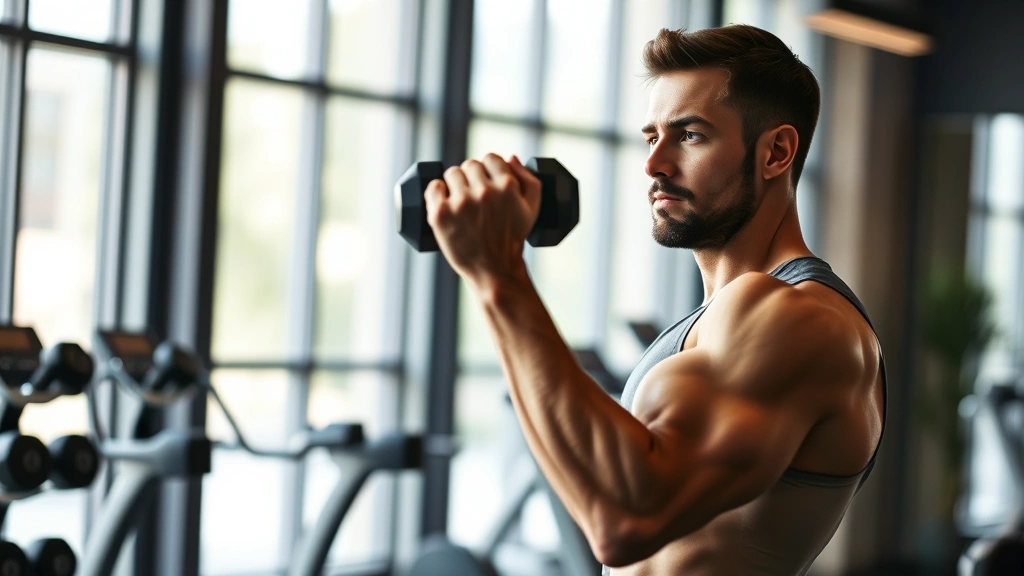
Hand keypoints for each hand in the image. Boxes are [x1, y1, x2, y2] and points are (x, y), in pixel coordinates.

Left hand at [423, 153, 541, 283]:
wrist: (494, 270)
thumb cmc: (512, 239)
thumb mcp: (532, 209)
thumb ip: (529, 179)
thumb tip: (511, 158)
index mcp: (507, 186)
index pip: (490, 158)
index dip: (489, 170)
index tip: (486, 183)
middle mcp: (484, 192)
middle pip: (469, 165)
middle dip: (472, 178)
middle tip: (474, 197)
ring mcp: (461, 203)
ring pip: (451, 173)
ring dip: (454, 184)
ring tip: (460, 202)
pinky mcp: (441, 214)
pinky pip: (433, 187)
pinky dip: (437, 192)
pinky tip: (445, 202)